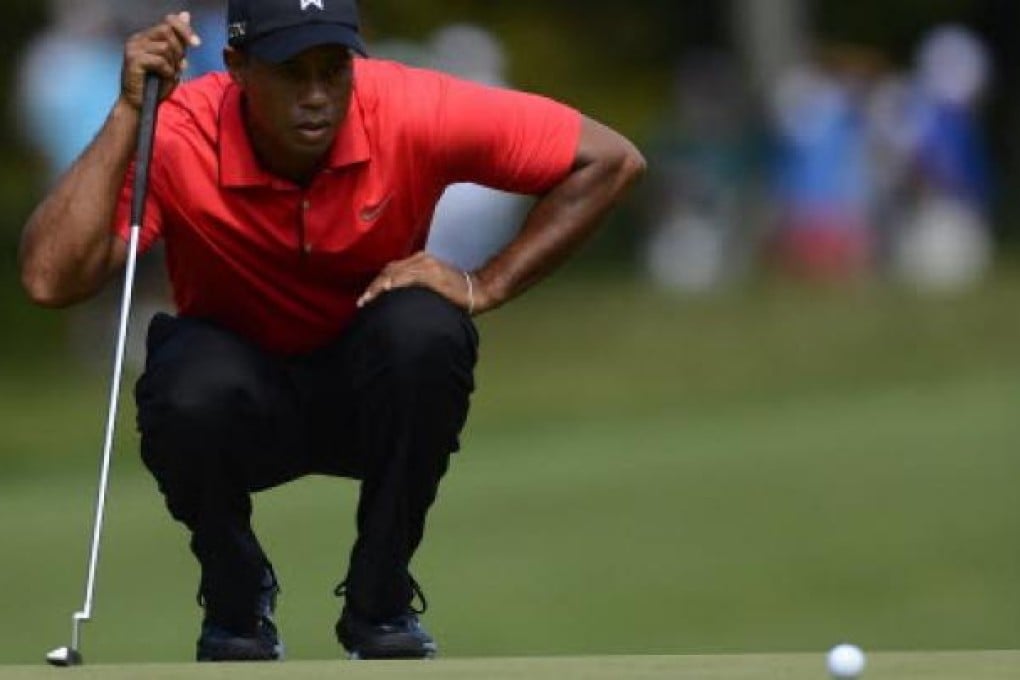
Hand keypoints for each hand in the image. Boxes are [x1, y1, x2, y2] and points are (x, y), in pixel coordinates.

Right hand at [120, 12, 200, 109]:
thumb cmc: (156, 86)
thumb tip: (186, 15)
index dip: (185, 30)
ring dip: (173, 63)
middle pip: (167, 31)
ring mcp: (133, 48)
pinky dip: (166, 71)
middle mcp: (137, 39)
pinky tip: (163, 78)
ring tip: (168, 74)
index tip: (197, 43)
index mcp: (146, 37)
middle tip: (178, 65)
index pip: (168, 22)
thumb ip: (179, 42)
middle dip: (179, 49)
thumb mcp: (173, 62)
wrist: (140, 105)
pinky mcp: (133, 60)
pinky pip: (159, 60)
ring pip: (165, 47)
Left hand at [357, 252, 488, 314]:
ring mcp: (426, 265)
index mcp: (420, 259)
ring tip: (368, 300)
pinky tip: (384, 292)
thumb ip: (415, 285)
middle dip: (373, 286)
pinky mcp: (432, 274)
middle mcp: (421, 258)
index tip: (366, 298)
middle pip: (389, 270)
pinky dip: (394, 284)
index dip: (376, 283)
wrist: (478, 290)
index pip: (391, 270)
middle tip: (362, 302)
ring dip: (378, 287)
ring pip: (395, 273)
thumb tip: (398, 298)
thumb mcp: (432, 284)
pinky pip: (407, 277)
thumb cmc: (455, 292)